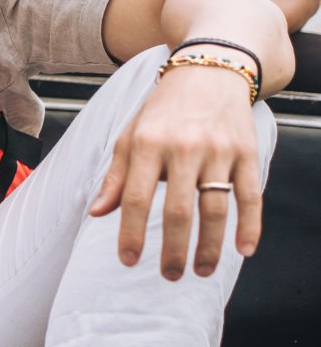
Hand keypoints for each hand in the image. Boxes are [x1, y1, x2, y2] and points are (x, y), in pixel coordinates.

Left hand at [87, 65, 263, 278]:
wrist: (209, 70)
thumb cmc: (162, 109)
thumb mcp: (130, 135)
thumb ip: (116, 176)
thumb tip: (97, 213)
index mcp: (147, 143)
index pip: (137, 198)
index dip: (132, 233)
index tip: (128, 261)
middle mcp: (183, 147)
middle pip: (178, 210)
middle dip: (173, 249)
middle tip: (169, 276)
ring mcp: (218, 151)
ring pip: (215, 208)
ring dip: (209, 246)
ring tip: (200, 271)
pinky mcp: (247, 152)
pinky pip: (250, 196)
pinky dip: (250, 226)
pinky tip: (243, 251)